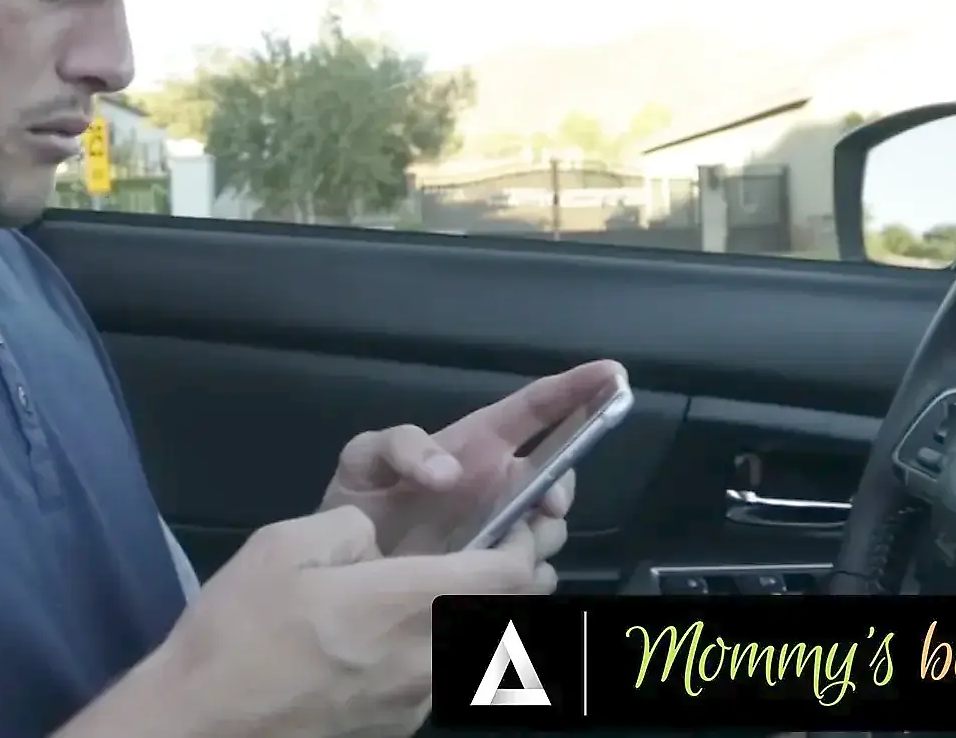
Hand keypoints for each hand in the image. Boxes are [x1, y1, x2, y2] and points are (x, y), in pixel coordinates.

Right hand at [148, 505, 552, 737]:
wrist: (203, 724)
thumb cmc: (239, 632)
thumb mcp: (283, 547)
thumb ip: (347, 527)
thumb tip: (375, 534)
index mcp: (405, 605)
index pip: (508, 575)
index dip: (523, 545)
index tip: (517, 523)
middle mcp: (427, 660)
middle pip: (510, 618)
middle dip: (517, 581)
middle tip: (500, 551)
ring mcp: (416, 703)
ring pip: (478, 652)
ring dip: (483, 617)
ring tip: (453, 589)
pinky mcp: (399, 729)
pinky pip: (441, 680)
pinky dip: (445, 651)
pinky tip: (403, 636)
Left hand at [320, 359, 623, 556]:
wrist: (342, 568)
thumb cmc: (358, 502)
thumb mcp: (365, 458)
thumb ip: (401, 447)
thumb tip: (451, 474)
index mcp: (479, 446)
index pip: (537, 408)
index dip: (577, 388)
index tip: (613, 375)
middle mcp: (501, 487)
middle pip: (559, 478)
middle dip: (563, 488)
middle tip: (545, 504)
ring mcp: (503, 531)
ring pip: (551, 533)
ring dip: (539, 539)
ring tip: (502, 549)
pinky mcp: (498, 575)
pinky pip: (534, 579)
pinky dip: (527, 579)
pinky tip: (499, 581)